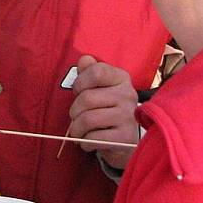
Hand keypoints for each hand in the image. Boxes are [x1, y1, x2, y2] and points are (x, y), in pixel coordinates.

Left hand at [68, 54, 138, 169]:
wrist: (123, 141)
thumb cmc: (106, 109)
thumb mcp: (98, 87)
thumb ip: (89, 71)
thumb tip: (84, 60)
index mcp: (121, 78)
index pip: (97, 71)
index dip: (80, 82)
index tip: (78, 91)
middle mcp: (128, 94)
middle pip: (87, 98)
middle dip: (74, 111)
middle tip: (76, 117)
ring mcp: (128, 116)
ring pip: (88, 119)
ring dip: (76, 129)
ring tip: (79, 131)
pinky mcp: (125, 138)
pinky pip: (94, 138)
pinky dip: (85, 142)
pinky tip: (89, 141)